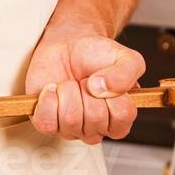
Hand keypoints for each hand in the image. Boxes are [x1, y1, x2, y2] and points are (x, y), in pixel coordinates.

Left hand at [26, 33, 145, 144]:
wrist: (67, 45)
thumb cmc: (97, 55)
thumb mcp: (126, 57)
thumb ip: (127, 72)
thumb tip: (102, 87)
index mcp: (119, 117)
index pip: (122, 115)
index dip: (112, 92)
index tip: (105, 78)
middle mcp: (96, 128)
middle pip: (95, 118)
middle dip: (87, 89)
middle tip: (86, 80)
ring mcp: (71, 129)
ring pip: (71, 119)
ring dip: (68, 90)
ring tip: (70, 83)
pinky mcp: (48, 124)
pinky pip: (47, 121)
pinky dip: (48, 98)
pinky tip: (53, 88)